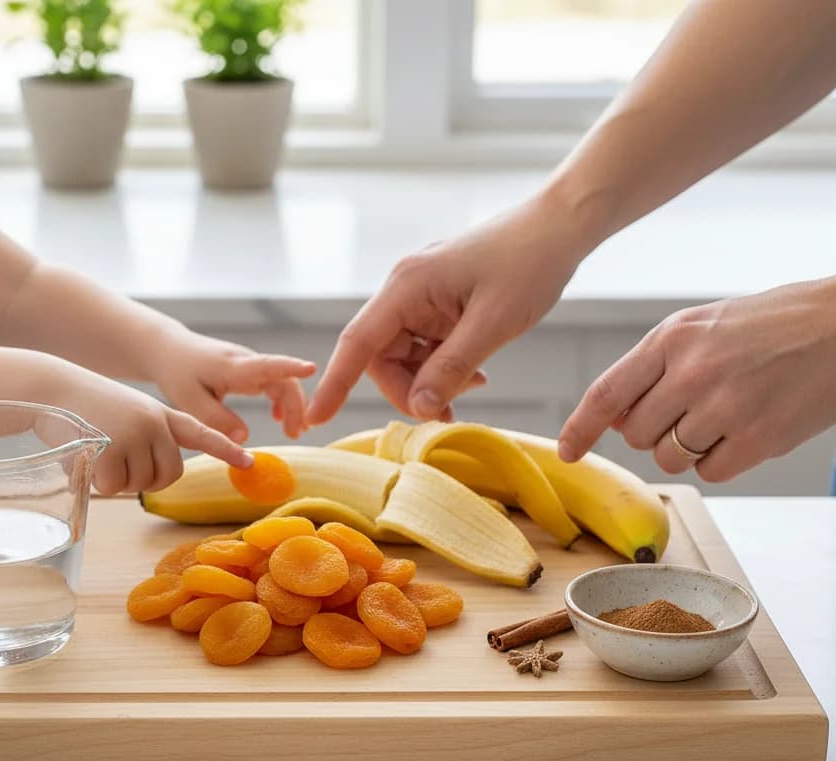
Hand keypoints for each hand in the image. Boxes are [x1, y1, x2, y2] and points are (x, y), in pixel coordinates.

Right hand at [48, 359, 253, 494]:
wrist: (48, 387)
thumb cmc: (82, 408)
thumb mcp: (124, 416)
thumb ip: (146, 440)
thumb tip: (154, 476)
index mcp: (160, 413)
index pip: (200, 433)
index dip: (225, 449)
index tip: (250, 462)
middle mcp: (154, 422)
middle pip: (169, 474)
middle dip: (145, 479)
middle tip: (116, 463)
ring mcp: (135, 434)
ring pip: (140, 483)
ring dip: (117, 480)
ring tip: (96, 451)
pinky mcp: (112, 448)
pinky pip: (114, 487)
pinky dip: (97, 481)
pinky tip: (83, 458)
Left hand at [154, 327, 314, 441]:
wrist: (170, 350)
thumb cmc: (177, 372)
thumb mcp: (189, 400)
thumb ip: (216, 419)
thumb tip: (244, 439)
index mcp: (232, 367)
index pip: (267, 365)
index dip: (290, 367)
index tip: (312, 369)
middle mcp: (247, 362)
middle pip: (283, 380)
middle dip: (295, 406)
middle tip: (295, 434)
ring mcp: (251, 365)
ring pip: (282, 382)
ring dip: (292, 406)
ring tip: (293, 432)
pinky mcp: (250, 370)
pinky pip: (274, 383)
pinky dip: (281, 401)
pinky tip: (278, 419)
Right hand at [305, 193, 587, 426]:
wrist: (559, 228)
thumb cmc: (529, 264)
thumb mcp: (492, 325)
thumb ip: (451, 368)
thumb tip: (418, 408)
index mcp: (406, 286)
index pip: (357, 343)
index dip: (335, 384)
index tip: (316, 418)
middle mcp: (404, 290)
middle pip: (380, 357)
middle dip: (408, 389)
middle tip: (446, 410)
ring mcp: (420, 297)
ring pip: (403, 358)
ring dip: (429, 381)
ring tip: (471, 385)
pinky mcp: (437, 305)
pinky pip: (424, 348)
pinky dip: (443, 368)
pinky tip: (474, 372)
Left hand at [558, 277, 835, 480]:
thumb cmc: (770, 325)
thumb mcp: (700, 328)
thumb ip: (650, 370)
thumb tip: (610, 419)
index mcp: (671, 338)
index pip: (606, 393)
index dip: (580, 428)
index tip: (567, 452)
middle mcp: (691, 372)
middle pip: (635, 434)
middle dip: (654, 430)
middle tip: (691, 406)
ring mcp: (725, 407)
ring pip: (669, 456)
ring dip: (687, 446)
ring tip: (724, 413)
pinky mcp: (758, 439)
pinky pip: (709, 472)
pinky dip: (721, 459)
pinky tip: (745, 428)